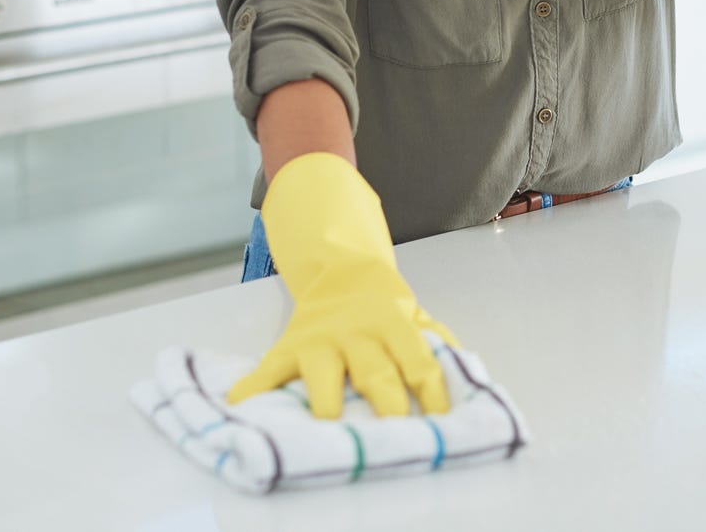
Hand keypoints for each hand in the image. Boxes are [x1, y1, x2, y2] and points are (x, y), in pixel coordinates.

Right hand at [226, 152, 458, 418]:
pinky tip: (239, 406)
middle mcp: (357, 334)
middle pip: (374, 371)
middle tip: (392, 433)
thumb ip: (439, 343)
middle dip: (385, 402)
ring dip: (325, 399)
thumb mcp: (417, 317)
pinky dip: (252, 387)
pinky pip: (269, 368)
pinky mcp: (289, 347)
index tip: (441, 421)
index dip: (431, 390)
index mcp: (394, 325)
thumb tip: (466, 375)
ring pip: (323, 372)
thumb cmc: (387, 309)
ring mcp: (320, 341)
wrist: (343, 271)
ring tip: (327, 426)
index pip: (418, 360)